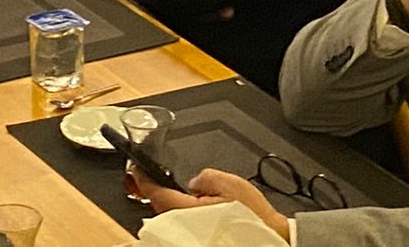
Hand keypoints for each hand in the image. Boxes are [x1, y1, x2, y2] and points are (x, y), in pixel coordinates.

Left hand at [140, 169, 289, 241]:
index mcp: (186, 210)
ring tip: (182, 193)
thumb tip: (193, 181)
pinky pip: (182, 226)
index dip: (143, 179)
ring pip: (171, 217)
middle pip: (160, 206)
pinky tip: (195, 209)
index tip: (137, 169)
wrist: (271, 238)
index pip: (155, 193)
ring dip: (172, 204)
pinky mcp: (197, 240)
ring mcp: (189, 237)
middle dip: (159, 191)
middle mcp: (183, 227)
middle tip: (159, 177)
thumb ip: (205, 176)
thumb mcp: (229, 183)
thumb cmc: (252, 216)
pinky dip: (184, 215)